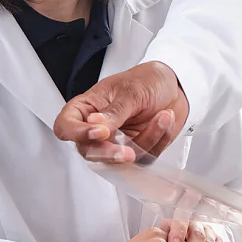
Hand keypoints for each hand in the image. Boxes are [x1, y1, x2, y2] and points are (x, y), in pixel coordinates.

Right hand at [53, 61, 189, 159]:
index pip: (65, 127)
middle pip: (89, 153)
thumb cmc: (146, 81)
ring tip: (164, 115)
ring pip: (121, 160)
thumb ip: (114, 111)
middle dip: (110, 154)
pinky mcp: (138, 152)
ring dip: (147, 139)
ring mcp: (117, 143)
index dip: (77, 134)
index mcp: (86, 109)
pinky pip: (145, 158)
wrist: (175, 86)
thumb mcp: (131, 90)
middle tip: (128, 152)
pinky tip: (165, 119)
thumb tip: (95, 124)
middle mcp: (98, 130)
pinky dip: (159, 140)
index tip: (100, 132)